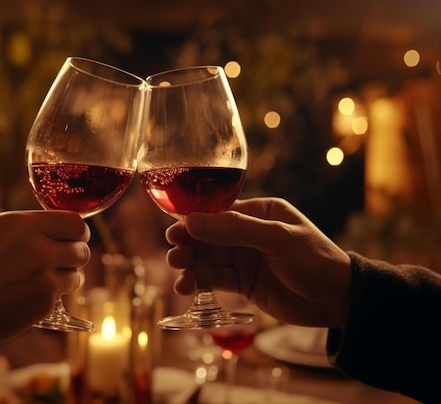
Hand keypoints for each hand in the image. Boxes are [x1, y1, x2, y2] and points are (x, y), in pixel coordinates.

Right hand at [0, 210, 91, 345]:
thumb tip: (56, 234)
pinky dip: (48, 300)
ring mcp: (44, 278)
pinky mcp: (43, 304)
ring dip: (63, 280)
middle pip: (83, 250)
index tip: (73, 239)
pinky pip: (60, 299)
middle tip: (60, 263)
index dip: (77, 233)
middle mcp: (39, 248)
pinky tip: (25, 299)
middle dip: (74, 257)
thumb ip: (28, 231)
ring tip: (38, 282)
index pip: (76, 224)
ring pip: (76, 276)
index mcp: (24, 224)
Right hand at [165, 197, 350, 328]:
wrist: (338, 300)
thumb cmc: (315, 260)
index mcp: (259, 212)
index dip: (194, 221)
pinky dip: (199, 283)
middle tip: (174, 253)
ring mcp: (244, 258)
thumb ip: (235, 229)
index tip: (174, 230)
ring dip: (191, 265)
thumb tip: (193, 221)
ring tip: (178, 273)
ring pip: (208, 259)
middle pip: (208, 236)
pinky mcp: (243, 282)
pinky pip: (215, 279)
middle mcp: (248, 232)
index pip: (219, 212)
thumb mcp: (277, 239)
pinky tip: (186, 288)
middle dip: (189, 244)